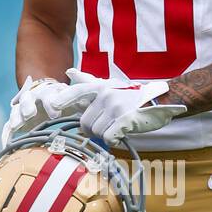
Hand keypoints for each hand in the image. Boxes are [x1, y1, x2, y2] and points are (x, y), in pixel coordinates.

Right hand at [1, 75, 91, 146]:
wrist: (48, 95)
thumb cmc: (65, 100)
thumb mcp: (74, 99)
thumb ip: (81, 102)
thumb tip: (89, 105)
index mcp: (48, 92)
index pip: (48, 94)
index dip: (51, 103)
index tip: (56, 113)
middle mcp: (32, 97)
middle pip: (28, 98)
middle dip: (28, 105)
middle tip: (30, 114)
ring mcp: (22, 108)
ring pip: (16, 109)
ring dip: (16, 116)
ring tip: (16, 125)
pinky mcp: (17, 119)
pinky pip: (8, 126)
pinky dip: (6, 134)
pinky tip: (5, 144)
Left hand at [66, 69, 186, 144]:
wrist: (159, 102)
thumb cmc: (131, 96)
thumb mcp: (110, 86)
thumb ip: (88, 81)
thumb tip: (68, 72)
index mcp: (101, 87)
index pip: (77, 92)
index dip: (63, 101)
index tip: (53, 108)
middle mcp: (107, 95)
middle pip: (85, 122)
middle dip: (93, 129)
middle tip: (105, 126)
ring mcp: (116, 107)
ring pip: (97, 132)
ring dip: (105, 135)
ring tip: (116, 127)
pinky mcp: (125, 120)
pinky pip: (109, 137)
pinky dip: (113, 140)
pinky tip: (120, 135)